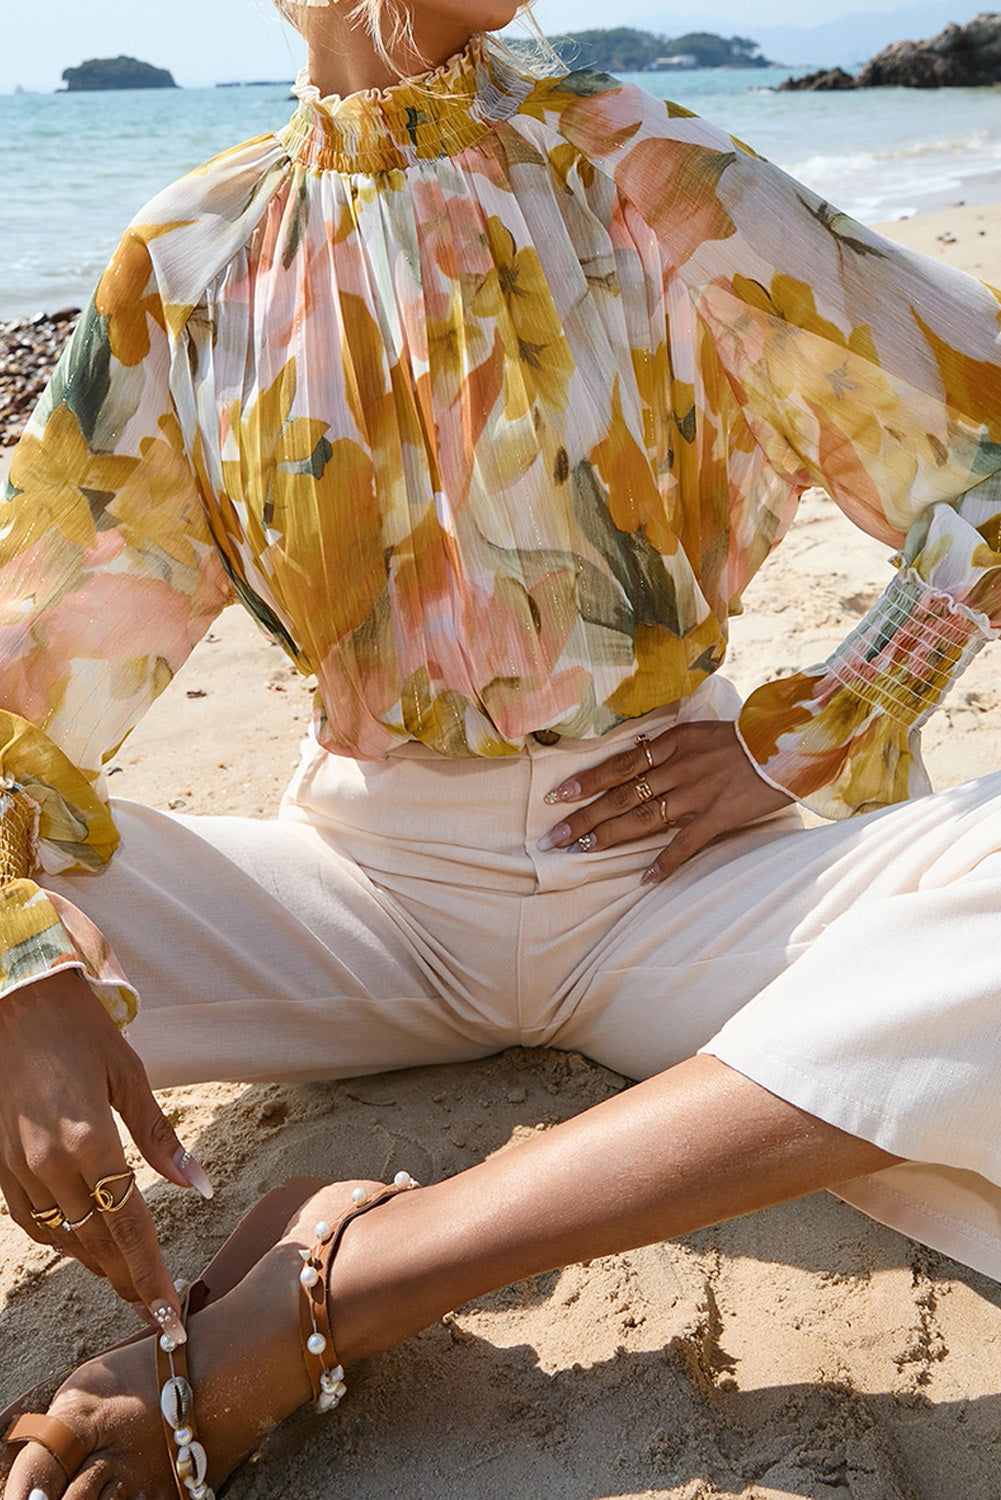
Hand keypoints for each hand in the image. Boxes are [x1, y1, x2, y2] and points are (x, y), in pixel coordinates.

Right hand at [0, 970, 212, 1333]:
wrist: (11, 999)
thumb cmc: (77, 1028)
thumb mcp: (128, 1073)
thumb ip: (159, 1136)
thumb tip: (199, 1186)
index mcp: (90, 1140)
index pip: (129, 1227)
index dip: (150, 1276)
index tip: (170, 1316)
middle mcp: (49, 1163)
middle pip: (96, 1242)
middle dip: (128, 1279)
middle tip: (155, 1311)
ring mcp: (16, 1167)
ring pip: (62, 1236)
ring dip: (94, 1262)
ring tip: (126, 1280)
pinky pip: (30, 1218)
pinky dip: (58, 1238)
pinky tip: (80, 1244)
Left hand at [539, 719, 793, 881]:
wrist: (791, 743)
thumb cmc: (745, 738)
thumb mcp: (700, 731)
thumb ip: (667, 748)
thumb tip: (633, 761)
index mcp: (672, 742)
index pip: (617, 766)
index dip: (584, 782)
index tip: (555, 797)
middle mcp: (679, 766)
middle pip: (620, 795)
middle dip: (583, 817)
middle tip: (552, 838)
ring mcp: (698, 792)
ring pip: (644, 817)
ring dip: (610, 836)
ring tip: (583, 851)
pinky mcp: (720, 815)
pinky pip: (687, 843)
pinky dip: (665, 862)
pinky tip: (645, 879)